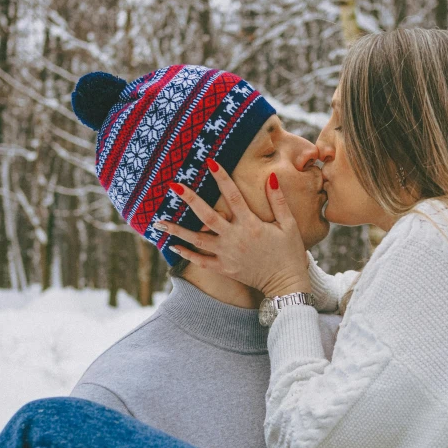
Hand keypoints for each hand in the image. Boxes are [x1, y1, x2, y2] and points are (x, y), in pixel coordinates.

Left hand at [155, 164, 310, 297]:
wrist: (286, 284)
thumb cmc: (289, 253)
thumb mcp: (289, 225)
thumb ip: (278, 201)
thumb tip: (271, 177)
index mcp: (251, 224)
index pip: (233, 196)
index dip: (222, 178)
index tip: (210, 162)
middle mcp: (235, 238)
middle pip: (207, 216)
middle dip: (190, 199)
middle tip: (173, 186)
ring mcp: (227, 254)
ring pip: (197, 240)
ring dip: (177, 230)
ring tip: (158, 222)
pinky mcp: (224, 268)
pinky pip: (201, 261)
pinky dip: (186, 253)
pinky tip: (173, 245)